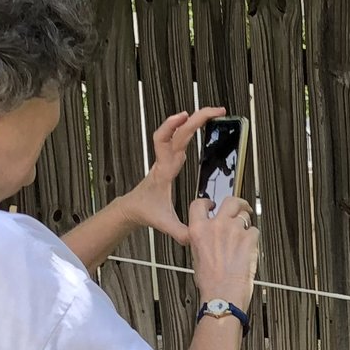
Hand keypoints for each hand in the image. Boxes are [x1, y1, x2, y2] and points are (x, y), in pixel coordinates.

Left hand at [130, 107, 222, 244]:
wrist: (132, 207)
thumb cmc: (147, 212)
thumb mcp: (165, 224)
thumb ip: (182, 232)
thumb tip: (196, 238)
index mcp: (164, 171)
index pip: (169, 142)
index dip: (178, 127)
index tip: (189, 117)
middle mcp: (165, 160)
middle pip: (177, 131)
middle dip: (197, 118)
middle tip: (217, 111)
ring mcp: (166, 158)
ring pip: (176, 131)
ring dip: (190, 119)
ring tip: (209, 112)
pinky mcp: (169, 159)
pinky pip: (176, 137)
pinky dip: (185, 126)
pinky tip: (194, 122)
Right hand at [188, 189, 257, 309]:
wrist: (223, 295)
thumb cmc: (210, 283)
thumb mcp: (196, 256)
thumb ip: (204, 238)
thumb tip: (212, 234)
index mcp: (198, 230)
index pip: (199, 204)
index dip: (208, 202)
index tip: (213, 204)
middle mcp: (216, 226)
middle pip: (230, 201)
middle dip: (237, 203)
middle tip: (242, 207)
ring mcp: (234, 230)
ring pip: (245, 216)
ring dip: (246, 223)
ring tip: (244, 237)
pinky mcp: (249, 238)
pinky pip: (255, 231)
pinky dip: (253, 239)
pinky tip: (249, 250)